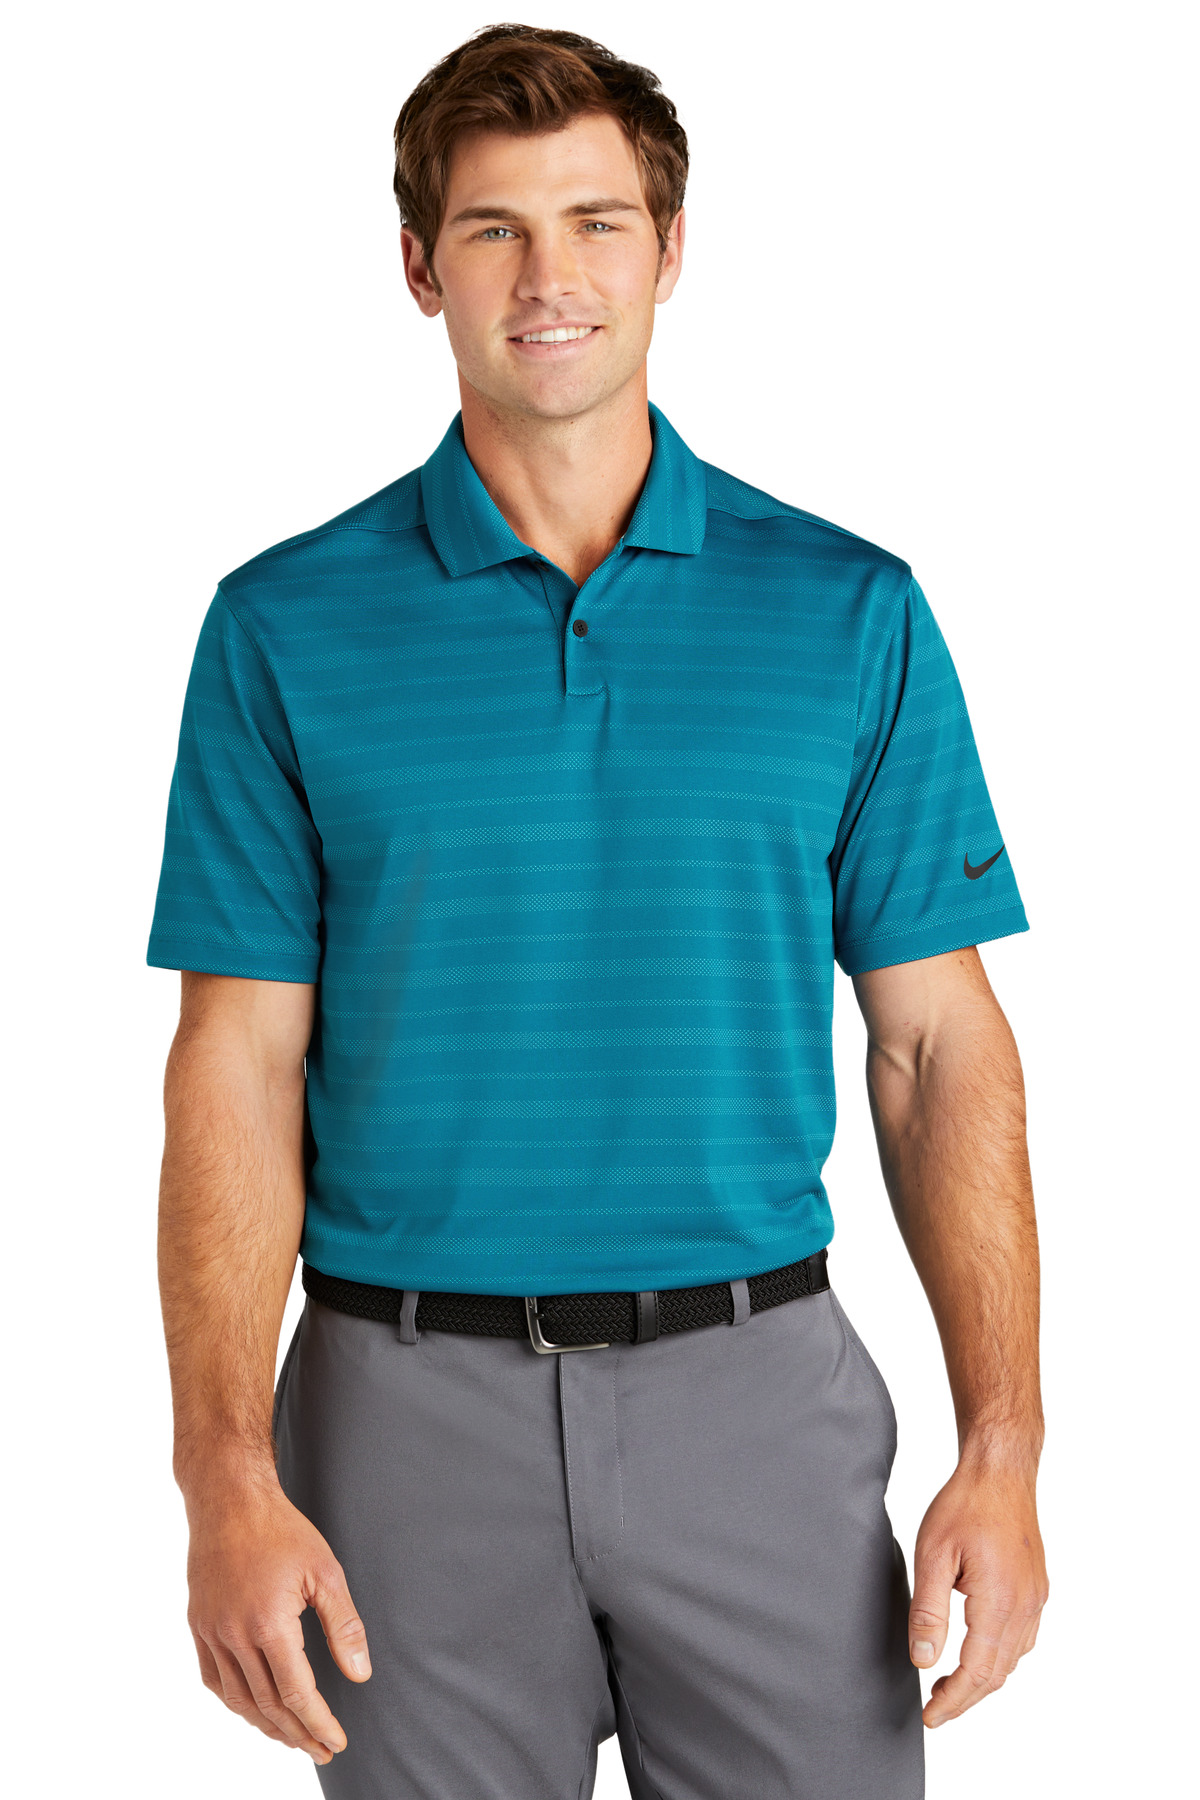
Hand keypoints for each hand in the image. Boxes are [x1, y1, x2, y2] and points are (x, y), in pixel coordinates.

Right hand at [184, 1475, 370, 1763]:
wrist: (229, 1499)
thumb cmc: (282, 1529)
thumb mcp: (326, 1571)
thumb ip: (344, 1626)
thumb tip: (360, 1675)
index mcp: (269, 1624)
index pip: (297, 1694)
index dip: (318, 1723)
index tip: (336, 1741)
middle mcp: (234, 1635)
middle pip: (268, 1705)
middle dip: (298, 1734)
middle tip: (321, 1750)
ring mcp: (211, 1632)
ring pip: (238, 1700)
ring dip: (267, 1726)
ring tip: (293, 1738)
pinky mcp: (198, 1625)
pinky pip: (214, 1680)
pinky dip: (236, 1702)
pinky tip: (254, 1709)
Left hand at [908, 1458, 1047, 1727]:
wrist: (1001, 1470)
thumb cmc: (966, 1504)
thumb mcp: (933, 1554)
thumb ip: (928, 1611)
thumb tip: (924, 1660)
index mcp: (999, 1603)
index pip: (977, 1672)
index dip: (953, 1701)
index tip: (930, 1717)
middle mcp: (1025, 1607)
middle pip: (998, 1673)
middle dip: (966, 1698)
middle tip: (935, 1710)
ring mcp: (1035, 1598)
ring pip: (1012, 1659)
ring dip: (983, 1679)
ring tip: (948, 1685)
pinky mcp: (1036, 1588)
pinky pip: (1021, 1638)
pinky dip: (998, 1656)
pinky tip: (976, 1651)